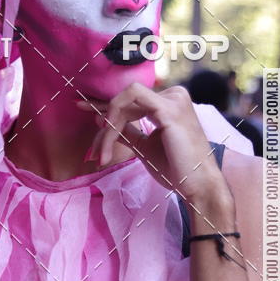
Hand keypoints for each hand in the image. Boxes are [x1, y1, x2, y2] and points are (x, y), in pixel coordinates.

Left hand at [76, 82, 232, 207]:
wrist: (199, 186)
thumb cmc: (177, 169)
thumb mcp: (145, 147)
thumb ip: (128, 132)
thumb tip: (102, 119)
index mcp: (170, 102)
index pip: (131, 99)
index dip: (104, 103)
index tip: (80, 105)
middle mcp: (174, 94)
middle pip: (124, 101)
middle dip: (103, 126)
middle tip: (93, 152)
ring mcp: (173, 99)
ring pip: (124, 101)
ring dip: (108, 127)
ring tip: (101, 154)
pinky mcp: (169, 110)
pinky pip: (129, 105)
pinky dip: (114, 122)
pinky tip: (107, 140)